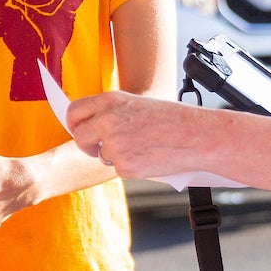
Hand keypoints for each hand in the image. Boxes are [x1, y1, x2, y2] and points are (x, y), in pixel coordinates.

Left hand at [65, 90, 206, 180]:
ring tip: (141, 149)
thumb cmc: (173, 120)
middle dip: (86, 145)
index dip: (74, 123)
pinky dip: (131, 167)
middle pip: (79, 136)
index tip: (79, 130)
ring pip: (100, 155)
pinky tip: (148, 158)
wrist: (196, 136)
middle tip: (96, 149)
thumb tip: (93, 124)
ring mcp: (114, 144)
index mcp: (111, 101)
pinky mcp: (124, 165)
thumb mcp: (137, 104)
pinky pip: (118, 169)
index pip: (74, 111)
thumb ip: (113, 112)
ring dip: (114, 156)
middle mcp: (108, 120)